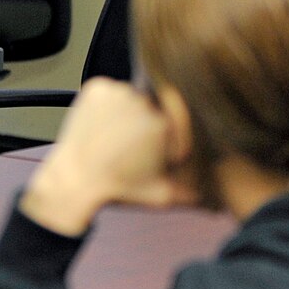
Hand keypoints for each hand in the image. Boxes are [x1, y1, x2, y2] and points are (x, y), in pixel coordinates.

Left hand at [22, 79, 192, 236]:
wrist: (74, 181)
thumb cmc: (118, 188)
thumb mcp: (161, 194)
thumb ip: (193, 193)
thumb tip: (214, 202)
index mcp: (163, 125)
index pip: (179, 120)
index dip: (170, 136)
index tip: (158, 148)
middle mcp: (142, 103)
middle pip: (156, 108)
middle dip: (149, 124)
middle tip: (133, 146)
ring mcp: (118, 92)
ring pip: (133, 97)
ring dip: (129, 112)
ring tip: (115, 138)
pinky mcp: (96, 87)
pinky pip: (112, 91)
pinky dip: (109, 104)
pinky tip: (103, 126)